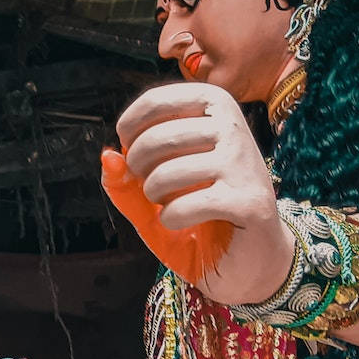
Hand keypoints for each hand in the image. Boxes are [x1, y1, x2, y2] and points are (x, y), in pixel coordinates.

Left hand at [115, 82, 292, 306]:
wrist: (250, 257)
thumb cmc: (199, 216)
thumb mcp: (152, 197)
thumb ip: (125, 180)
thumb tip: (107, 157)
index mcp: (213, 106)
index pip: (155, 101)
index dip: (129, 130)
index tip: (132, 153)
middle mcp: (232, 126)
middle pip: (156, 139)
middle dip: (137, 169)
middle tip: (152, 187)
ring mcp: (242, 162)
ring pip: (167, 173)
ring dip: (154, 196)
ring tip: (169, 204)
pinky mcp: (249, 200)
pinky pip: (185, 205)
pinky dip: (171, 219)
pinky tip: (182, 221)